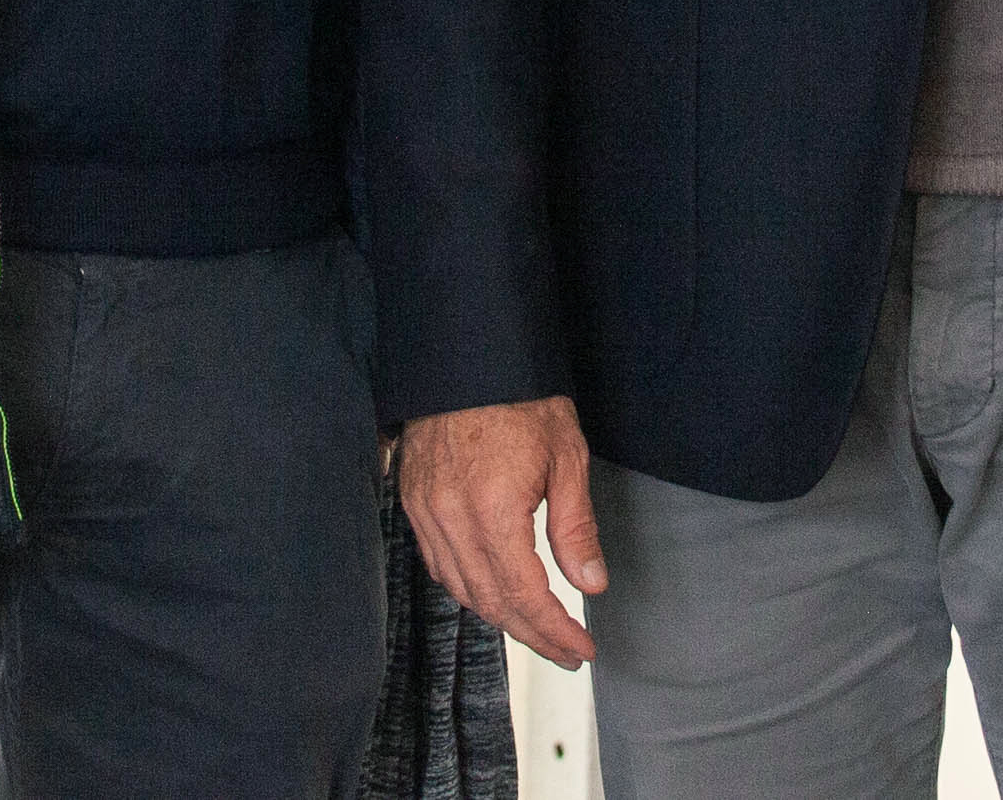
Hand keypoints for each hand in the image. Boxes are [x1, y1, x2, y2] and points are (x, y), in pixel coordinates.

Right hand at [397, 393, 605, 669]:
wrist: (467, 351)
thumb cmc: (520, 396)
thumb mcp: (566, 456)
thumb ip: (576, 527)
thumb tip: (590, 584)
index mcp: (491, 509)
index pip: (524, 595)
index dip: (554, 631)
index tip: (581, 650)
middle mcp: (449, 516)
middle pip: (490, 602)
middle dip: (531, 634)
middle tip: (565, 650)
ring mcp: (424, 509)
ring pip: (459, 588)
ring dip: (498, 616)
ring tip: (535, 627)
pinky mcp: (412, 499)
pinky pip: (437, 562)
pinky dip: (466, 586)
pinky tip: (491, 590)